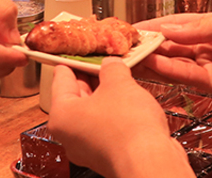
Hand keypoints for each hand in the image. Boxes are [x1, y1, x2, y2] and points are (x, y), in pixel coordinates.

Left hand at [48, 60, 190, 177]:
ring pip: (95, 112)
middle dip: (92, 77)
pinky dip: (117, 112)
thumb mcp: (118, 83)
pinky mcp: (109, 154)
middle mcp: (70, 134)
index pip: (60, 78)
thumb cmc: (127, 125)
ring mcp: (89, 147)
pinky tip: (131, 100)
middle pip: (77, 96)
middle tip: (104, 59)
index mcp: (61, 115)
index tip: (78, 49)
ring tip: (121, 76)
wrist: (151, 162)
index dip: (72, 59)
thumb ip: (112, 69)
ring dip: (107, 95)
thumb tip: (111, 65)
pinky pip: (109, 126)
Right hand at [137, 6, 211, 102]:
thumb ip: (200, 26)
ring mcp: (210, 66)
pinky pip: (189, 77)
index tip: (132, 28)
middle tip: (123, 44)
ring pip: (175, 63)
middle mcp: (206, 47)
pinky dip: (170, 71)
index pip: (175, 26)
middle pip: (171, 47)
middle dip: (148, 45)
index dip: (154, 27)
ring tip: (131, 55)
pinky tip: (153, 64)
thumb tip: (169, 27)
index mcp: (210, 26)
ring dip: (153, 60)